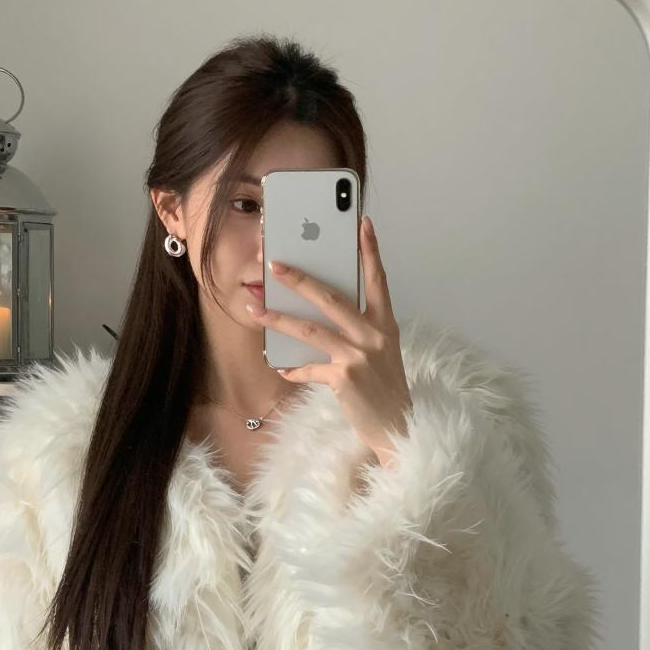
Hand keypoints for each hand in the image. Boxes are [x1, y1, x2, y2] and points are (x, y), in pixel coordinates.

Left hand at [244, 215, 411, 465]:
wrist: (396, 426)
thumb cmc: (383, 387)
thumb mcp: (380, 352)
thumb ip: (357, 330)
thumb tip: (316, 313)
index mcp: (385, 324)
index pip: (378, 280)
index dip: (370, 251)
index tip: (362, 223)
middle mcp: (374, 335)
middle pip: (332, 298)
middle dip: (300, 279)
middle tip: (275, 264)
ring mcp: (359, 355)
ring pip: (311, 329)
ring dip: (278, 318)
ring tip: (253, 309)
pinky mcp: (344, 378)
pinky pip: (309, 368)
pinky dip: (293, 368)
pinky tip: (281, 367)